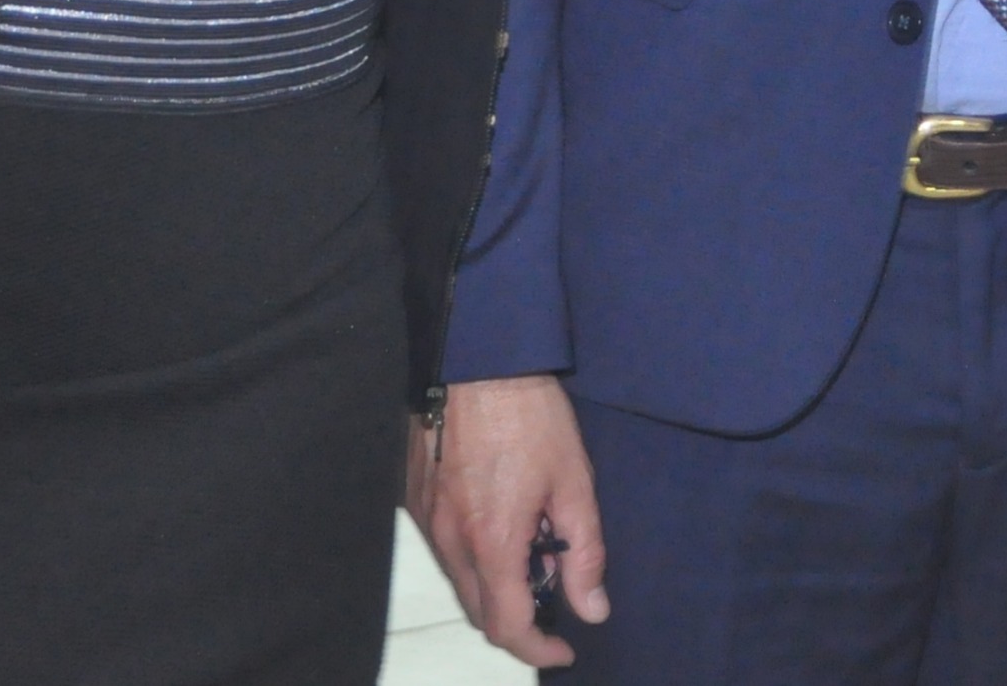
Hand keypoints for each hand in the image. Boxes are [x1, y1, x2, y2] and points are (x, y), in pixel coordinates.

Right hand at [413, 374, 608, 667]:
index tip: (564, 648)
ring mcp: (425, 520)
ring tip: (533, 557)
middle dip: (517, 623)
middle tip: (553, 604)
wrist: (475, 357)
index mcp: (492, 541)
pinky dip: (473, 558)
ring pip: (460, 583)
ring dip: (494, 589)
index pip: (508, 625)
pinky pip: (444, 550)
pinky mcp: (413, 499)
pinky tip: (500, 527)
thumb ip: (585, 551)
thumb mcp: (574, 480)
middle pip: (479, 613)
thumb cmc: (529, 414)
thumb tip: (593, 608)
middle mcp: (450, 540)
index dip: (538, 649)